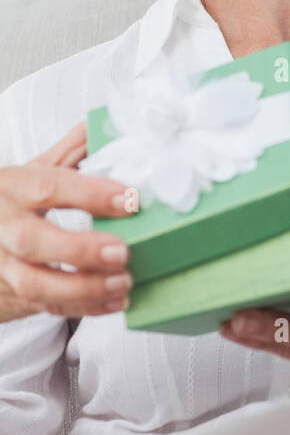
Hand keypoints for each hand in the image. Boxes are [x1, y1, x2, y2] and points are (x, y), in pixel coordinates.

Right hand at [0, 122, 135, 322]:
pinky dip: (81, 308)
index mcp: (10, 187)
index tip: (131, 200)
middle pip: (32, 240)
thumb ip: (68, 153)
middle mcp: (1, 226)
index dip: (91, 193)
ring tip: (122, 283)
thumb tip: (102, 126)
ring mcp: (1, 264)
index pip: (49, 186)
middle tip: (123, 252)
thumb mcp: (30, 173)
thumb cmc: (10, 203)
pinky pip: (44, 307)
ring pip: (34, 283)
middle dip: (79, 249)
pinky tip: (112, 302)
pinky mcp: (10, 293)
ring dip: (82, 289)